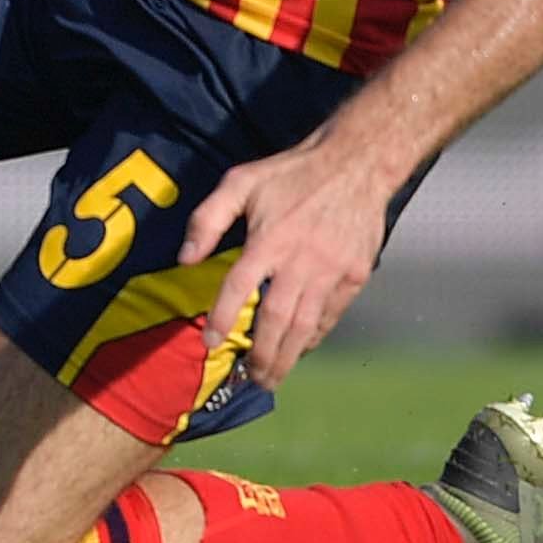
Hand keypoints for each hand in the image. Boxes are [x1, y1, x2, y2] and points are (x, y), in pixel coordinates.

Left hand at [179, 126, 405, 389]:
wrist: (356, 164)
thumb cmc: (292, 173)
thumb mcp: (241, 181)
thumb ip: (208, 219)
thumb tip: (186, 259)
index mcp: (268, 239)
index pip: (238, 287)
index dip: (222, 318)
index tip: (211, 343)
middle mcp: (299, 261)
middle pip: (276, 320)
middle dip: (261, 355)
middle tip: (251, 378)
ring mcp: (331, 271)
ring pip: (305, 326)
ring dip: (287, 356)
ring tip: (272, 377)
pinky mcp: (355, 275)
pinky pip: (331, 315)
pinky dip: (315, 336)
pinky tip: (303, 348)